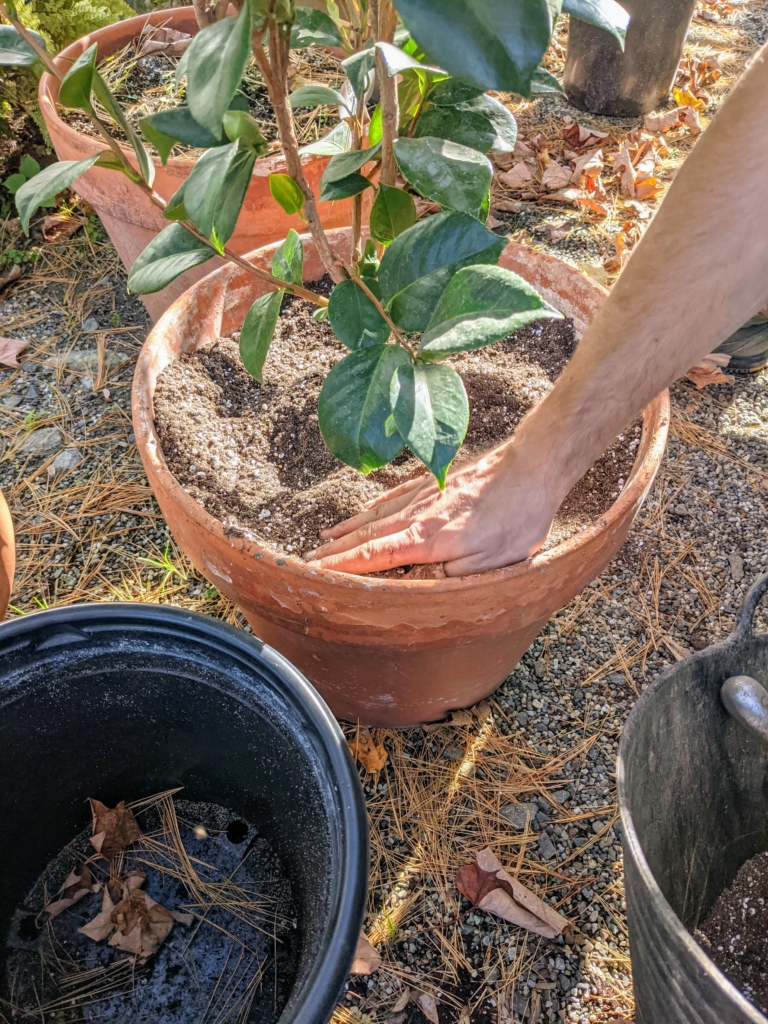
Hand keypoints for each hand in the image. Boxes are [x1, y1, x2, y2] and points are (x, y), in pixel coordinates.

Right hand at [304, 440, 561, 576]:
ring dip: (347, 529)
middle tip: (308, 563)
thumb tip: (410, 589)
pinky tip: (367, 509)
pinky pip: (394, 495)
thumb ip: (444, 580)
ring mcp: (424, 494)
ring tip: (324, 539)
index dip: (341, 568)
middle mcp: (416, 514)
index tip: (314, 575)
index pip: (372, 557)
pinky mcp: (436, 481)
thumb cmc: (515, 519)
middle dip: (334, 551)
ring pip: (376, 514)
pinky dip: (374, 505)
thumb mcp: (486, 566)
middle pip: (366, 535)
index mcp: (425, 539)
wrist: (532, 466)